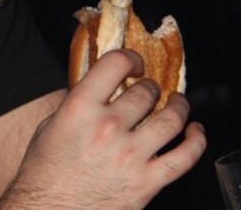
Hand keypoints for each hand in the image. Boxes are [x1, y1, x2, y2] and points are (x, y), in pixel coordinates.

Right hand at [0, 49, 206, 209]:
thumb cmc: (44, 172)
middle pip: (146, 91)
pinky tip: (195, 132)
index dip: (130, 57)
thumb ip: (78, 104)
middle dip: (150, 87)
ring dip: (179, 106)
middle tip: (149, 90)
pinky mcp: (147, 183)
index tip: (134, 63)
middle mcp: (108, 128)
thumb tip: (103, 87)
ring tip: (178, 103)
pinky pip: (185, 157)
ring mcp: (131, 156)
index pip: (116, 63)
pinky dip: (196, 141)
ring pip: (171, 119)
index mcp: (80, 108)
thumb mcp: (50, 126)